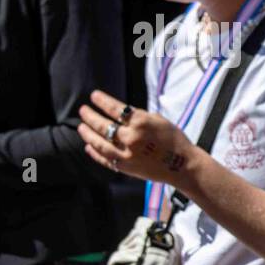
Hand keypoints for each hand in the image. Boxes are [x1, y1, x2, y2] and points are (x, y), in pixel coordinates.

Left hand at [78, 90, 197, 187]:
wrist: (182, 166)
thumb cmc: (174, 141)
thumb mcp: (160, 121)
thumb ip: (139, 116)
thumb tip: (120, 113)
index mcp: (141, 123)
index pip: (115, 109)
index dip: (102, 101)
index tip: (94, 96)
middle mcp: (131, 138)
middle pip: (103, 125)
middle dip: (90, 116)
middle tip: (83, 111)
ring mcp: (126, 154)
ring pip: (99, 143)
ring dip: (88, 134)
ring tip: (81, 127)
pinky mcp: (125, 167)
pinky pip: (105, 159)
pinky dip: (95, 153)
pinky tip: (89, 146)